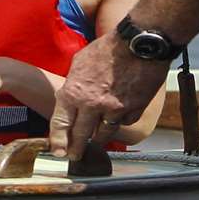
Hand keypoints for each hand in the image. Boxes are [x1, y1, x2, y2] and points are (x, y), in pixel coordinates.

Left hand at [48, 33, 169, 158]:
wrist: (140, 43)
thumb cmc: (109, 48)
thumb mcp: (80, 61)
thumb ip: (73, 83)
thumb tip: (69, 96)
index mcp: (75, 92)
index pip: (61, 123)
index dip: (58, 141)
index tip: (59, 152)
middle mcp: (92, 105)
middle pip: (81, 135)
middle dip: (77, 148)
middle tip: (75, 156)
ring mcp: (114, 110)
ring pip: (104, 134)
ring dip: (98, 137)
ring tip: (96, 140)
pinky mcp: (134, 110)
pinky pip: (124, 123)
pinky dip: (120, 121)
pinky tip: (119, 116)